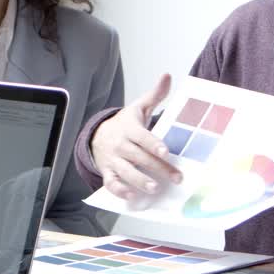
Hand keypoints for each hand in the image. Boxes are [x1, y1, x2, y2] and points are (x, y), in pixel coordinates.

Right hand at [91, 73, 182, 200]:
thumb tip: (167, 76)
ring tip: (154, 189)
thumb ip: (155, 95)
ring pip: (125, 171)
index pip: (142, 137)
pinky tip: (132, 197)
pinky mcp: (107, 172)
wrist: (97, 134)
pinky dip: (120, 191)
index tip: (166, 152)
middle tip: (176, 177)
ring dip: (139, 181)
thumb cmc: (125, 124)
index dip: (153, 144)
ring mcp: (112, 159)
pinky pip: (111, 183)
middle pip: (139, 157)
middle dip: (158, 168)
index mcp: (129, 128)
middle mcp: (120, 145)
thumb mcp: (138, 108)